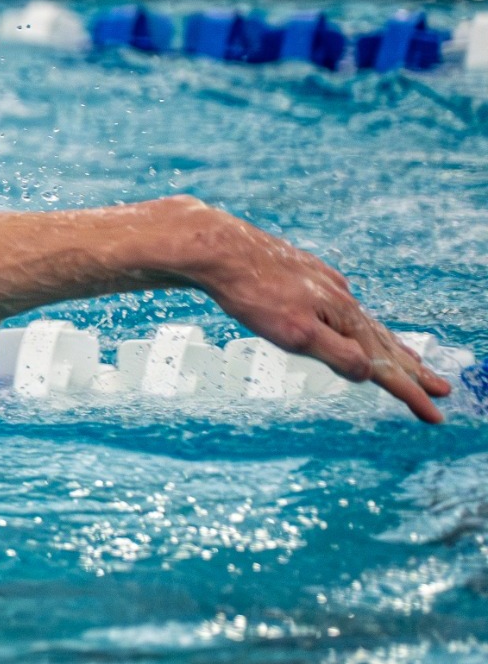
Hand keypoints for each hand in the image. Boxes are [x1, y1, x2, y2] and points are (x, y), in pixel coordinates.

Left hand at [163, 198, 450, 422]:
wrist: (219, 248)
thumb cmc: (253, 294)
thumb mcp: (295, 333)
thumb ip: (336, 354)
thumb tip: (371, 373)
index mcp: (343, 317)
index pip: (385, 364)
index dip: (410, 391)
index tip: (436, 414)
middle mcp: (342, 299)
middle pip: (384, 342)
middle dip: (413, 370)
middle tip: (442, 390)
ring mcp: (325, 285)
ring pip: (365, 322)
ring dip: (391, 346)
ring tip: (410, 361)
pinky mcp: (306, 275)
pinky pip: (342, 306)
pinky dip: (358, 323)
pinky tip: (354, 322)